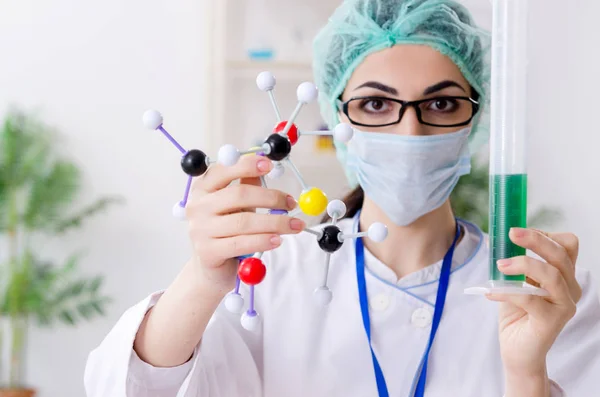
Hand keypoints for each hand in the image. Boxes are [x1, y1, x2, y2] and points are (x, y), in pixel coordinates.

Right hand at [184, 154, 304, 295]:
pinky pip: (241, 243)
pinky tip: (277, 240)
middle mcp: (198, 206)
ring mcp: (200, 230)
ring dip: (275, 222)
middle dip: (271, 198)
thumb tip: (266, 163)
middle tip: (291, 203)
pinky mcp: (208, 251)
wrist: (210, 268)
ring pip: (244, 222)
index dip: (246, 165)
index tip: (269, 165)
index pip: (223, 171)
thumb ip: (247, 184)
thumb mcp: (236, 205)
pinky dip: (263, 241)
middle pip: (238, 195)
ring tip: (294, 225)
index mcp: (203, 189)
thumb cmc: (226, 231)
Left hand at [486, 228, 580, 394]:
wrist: (516, 349)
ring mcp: (564, 305)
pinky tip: (491, 292)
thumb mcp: (516, 281)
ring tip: (500, 265)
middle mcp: (570, 288)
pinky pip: (529, 299)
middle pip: (561, 254)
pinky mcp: (552, 321)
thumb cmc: (516, 313)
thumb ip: (517, 263)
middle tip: (511, 233)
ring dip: (523, 264)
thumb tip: (502, 240)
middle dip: (535, 240)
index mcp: (565, 275)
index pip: (567, 245)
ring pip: (551, 274)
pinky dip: (506, 291)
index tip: (519, 233)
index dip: (545, 234)